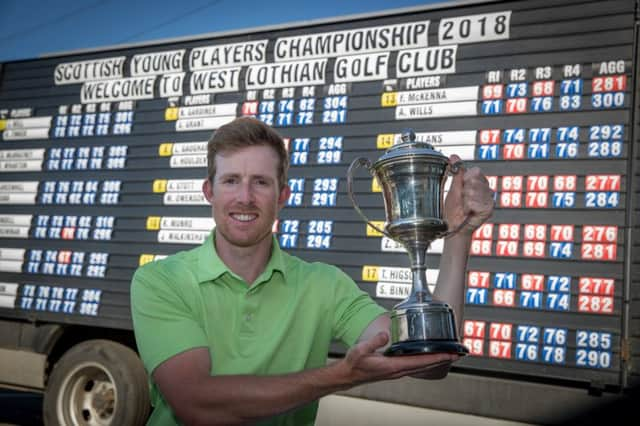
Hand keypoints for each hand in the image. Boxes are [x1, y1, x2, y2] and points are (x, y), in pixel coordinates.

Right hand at [338, 332, 459, 385]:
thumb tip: (386, 335)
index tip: (450, 353)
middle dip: (442, 359)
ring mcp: (397, 371)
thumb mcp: (360, 350)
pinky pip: (415, 365)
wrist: (348, 375)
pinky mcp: (395, 369)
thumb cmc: (354, 364)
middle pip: (426, 366)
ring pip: (422, 367)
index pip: (421, 362)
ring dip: (435, 361)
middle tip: (457, 353)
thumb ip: (374, 342)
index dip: (437, 357)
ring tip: (447, 354)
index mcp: (393, 366)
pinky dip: (425, 361)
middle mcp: (398, 370)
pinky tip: (428, 356)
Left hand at [444, 154, 493, 234]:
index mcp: (478, 182)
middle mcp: (486, 189)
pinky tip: (469, 211)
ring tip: (465, 206)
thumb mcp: (454, 188)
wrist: (453, 226)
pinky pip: (477, 201)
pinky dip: (469, 207)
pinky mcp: (489, 208)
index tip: (462, 189)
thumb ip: (456, 172)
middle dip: (465, 190)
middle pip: (475, 180)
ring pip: (475, 191)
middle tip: (463, 199)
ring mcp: (489, 199)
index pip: (475, 171)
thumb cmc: (453, 209)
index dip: (465, 179)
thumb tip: (454, 156)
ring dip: (466, 199)